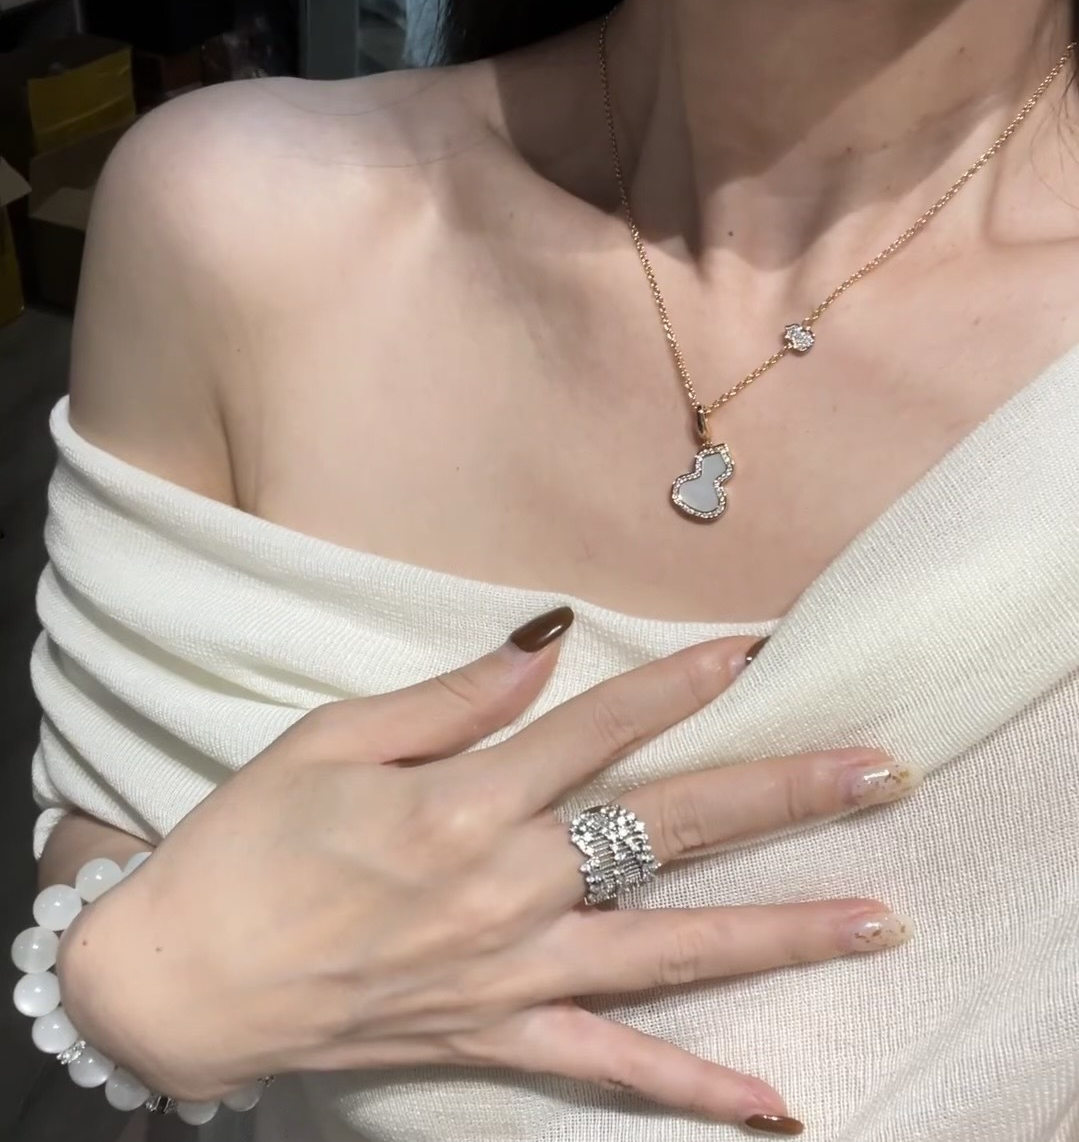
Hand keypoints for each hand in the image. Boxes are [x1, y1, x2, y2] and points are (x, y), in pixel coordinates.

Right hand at [59, 609, 917, 1130]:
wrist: (180, 984)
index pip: (600, 728)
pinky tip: (776, 1107)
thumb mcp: (328, 743)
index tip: (758, 649)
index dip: (681, 682)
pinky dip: (693, 1091)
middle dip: (782, 792)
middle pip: (669, 827)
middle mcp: (505, 886)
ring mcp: (509, 971)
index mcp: (461, 803)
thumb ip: (447, 701)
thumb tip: (542, 646)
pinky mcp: (496, 1036)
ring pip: (672, 948)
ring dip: (780, 931)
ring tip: (878, 918)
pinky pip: (612, 1070)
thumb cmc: (245, 845)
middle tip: (881, 770)